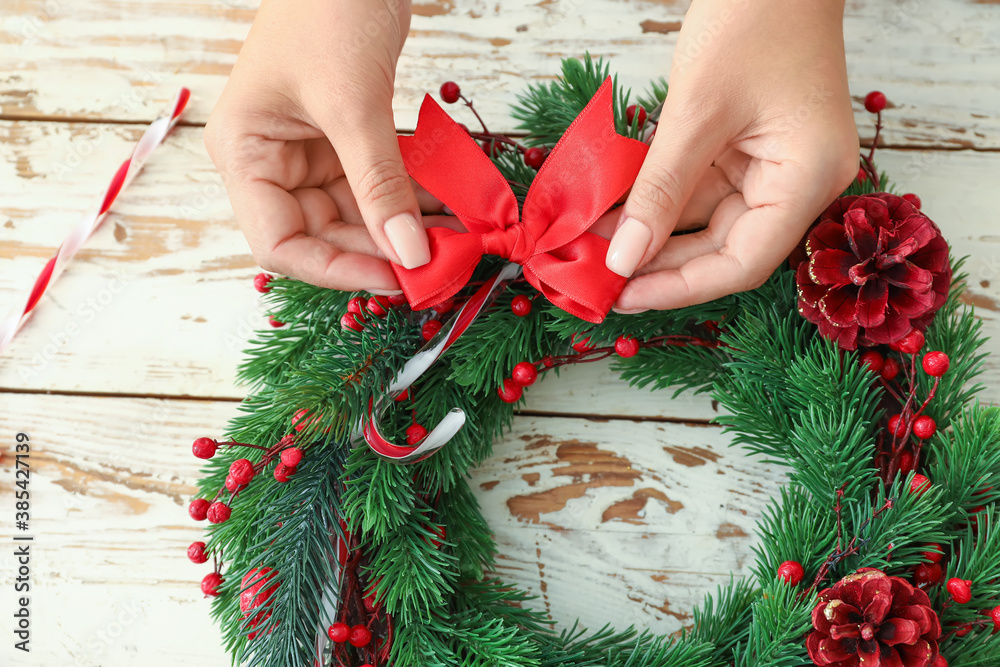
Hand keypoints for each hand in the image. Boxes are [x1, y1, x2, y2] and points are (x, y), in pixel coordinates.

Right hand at [204, 0, 432, 292]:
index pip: (280, 244)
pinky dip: (411, 198)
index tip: (396, 277)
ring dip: (403, 228)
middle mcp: (271, 161)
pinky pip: (378, 185)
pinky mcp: (346, 138)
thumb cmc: (328, 10)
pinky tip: (450, 209)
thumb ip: (380, 185)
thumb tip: (411, 255)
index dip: (336, 269)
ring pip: (357, 215)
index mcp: (245, 154)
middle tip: (441, 264)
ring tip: (457, 239)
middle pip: (323, 234)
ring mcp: (310, 151)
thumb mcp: (354, 105)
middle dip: (381, 250)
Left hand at [605, 0, 858, 311]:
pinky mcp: (751, 150)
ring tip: (593, 246)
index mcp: (807, 179)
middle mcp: (800, 183)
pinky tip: (615, 213)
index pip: (741, 264)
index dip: (677, 287)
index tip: (621, 298)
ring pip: (707, 223)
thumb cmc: (751, 19)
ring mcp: (776, 167)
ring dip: (651, 234)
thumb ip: (660, 192)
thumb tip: (623, 259)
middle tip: (597, 278)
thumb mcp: (695, 112)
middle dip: (657, 264)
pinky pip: (701, 191)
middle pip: (724, 250)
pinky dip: (659, 202)